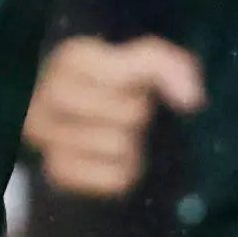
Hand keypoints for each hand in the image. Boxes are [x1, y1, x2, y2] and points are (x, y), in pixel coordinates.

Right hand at [23, 33, 205, 199]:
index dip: (146, 84)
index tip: (139, 85)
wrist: (78, 114)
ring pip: (118, 146)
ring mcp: (47, 134)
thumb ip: (168, 66)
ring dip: (130, 144)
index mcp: (72, 58)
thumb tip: (190, 99)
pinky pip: (112, 178)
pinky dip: (123, 171)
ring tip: (117, 133)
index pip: (126, 76)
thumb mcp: (143, 60)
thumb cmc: (115, 83)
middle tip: (127, 111)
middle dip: (138, 114)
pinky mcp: (56, 170)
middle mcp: (51, 93)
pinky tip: (111, 157)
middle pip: (129, 114)